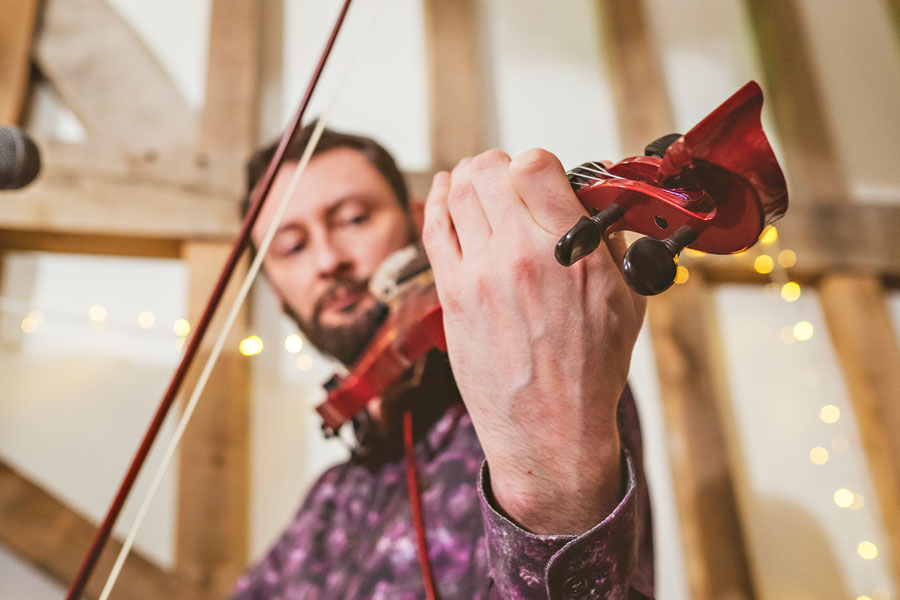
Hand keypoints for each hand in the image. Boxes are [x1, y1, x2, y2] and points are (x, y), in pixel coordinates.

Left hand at [421, 149, 645, 533]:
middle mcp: (519, 257)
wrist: (550, 429)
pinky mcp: (451, 296)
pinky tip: (442, 192)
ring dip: (467, 178)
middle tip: (509, 181)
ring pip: (456, 193)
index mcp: (570, 251)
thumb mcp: (625, 301)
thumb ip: (610, 244)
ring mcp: (478, 275)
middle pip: (488, 172)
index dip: (537, 164)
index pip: (534, 165)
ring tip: (479, 184)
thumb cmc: (588, 372)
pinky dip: (436, 201)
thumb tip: (593, 209)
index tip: (543, 178)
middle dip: (499, 166)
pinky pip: (433, 230)